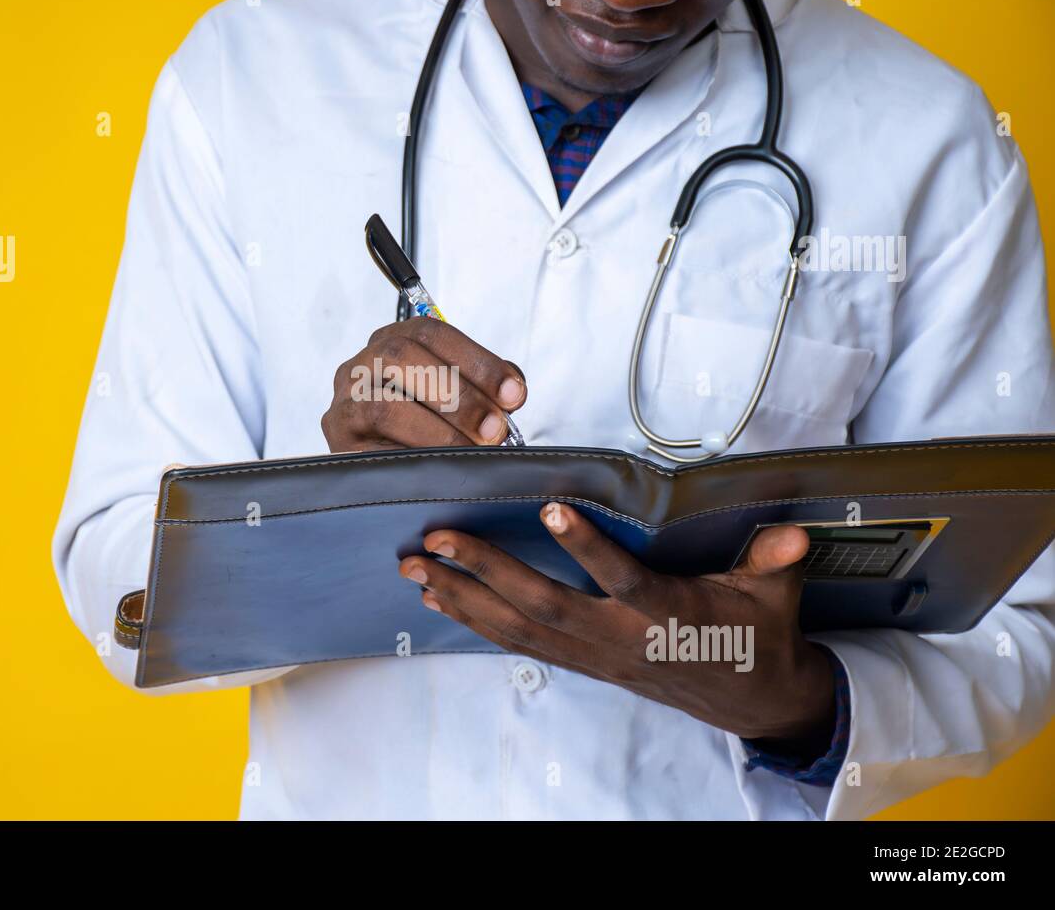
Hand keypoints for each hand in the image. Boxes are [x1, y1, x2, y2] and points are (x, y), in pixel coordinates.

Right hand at [322, 318, 525, 451]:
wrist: (381, 473)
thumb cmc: (421, 429)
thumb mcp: (454, 398)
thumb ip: (483, 386)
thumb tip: (512, 389)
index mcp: (391, 341)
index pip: (431, 332)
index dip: (477, 360)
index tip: (513, 393)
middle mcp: (361, 364)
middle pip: (402, 356)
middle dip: (459, 393)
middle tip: (494, 427)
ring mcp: (344, 402)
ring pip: (385, 405)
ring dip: (438, 430)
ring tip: (472, 448)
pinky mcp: (338, 441)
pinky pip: (374, 446)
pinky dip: (414, 455)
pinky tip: (443, 467)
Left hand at [398, 504, 836, 745]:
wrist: (750, 700)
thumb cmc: (757, 634)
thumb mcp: (775, 596)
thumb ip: (774, 562)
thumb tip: (791, 535)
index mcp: (670, 615)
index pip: (623, 578)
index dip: (586, 547)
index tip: (550, 506)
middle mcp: (622, 639)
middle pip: (545, 605)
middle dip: (486, 571)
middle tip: (437, 538)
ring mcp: (596, 655)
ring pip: (519, 629)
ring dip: (463, 597)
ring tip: (415, 567)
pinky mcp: (583, 662)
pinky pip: (519, 643)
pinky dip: (475, 621)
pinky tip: (439, 599)